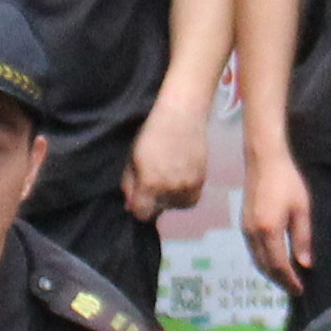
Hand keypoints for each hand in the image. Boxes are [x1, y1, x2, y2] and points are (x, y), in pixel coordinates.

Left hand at [124, 89, 214, 219]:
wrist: (182, 116)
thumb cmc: (152, 133)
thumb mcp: (133, 158)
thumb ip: (129, 185)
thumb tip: (129, 206)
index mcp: (150, 184)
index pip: (142, 214)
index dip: (138, 207)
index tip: (138, 197)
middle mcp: (170, 189)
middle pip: (159, 211)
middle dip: (153, 201)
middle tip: (154, 180)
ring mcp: (188, 186)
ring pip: (176, 205)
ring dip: (170, 198)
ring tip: (168, 177)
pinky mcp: (201, 181)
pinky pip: (191, 199)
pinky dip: (184, 193)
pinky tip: (179, 177)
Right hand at [241, 154, 314, 292]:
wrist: (264, 161)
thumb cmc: (287, 182)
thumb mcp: (302, 210)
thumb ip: (303, 239)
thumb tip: (305, 264)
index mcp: (268, 231)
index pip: (279, 265)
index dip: (290, 280)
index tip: (301, 290)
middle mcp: (253, 233)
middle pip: (265, 267)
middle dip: (280, 281)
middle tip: (295, 289)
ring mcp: (245, 229)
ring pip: (257, 260)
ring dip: (271, 273)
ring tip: (287, 279)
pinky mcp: (244, 223)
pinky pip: (253, 250)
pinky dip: (264, 261)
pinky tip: (275, 261)